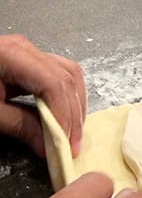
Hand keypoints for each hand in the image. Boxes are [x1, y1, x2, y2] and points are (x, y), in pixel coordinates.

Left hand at [0, 34, 86, 156]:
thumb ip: (19, 126)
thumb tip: (48, 148)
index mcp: (11, 55)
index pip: (53, 84)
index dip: (65, 116)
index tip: (66, 144)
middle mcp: (26, 49)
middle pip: (67, 78)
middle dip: (73, 115)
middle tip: (71, 145)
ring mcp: (30, 53)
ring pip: (70, 75)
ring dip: (75, 106)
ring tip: (70, 133)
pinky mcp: (31, 62)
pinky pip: (61, 76)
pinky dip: (67, 98)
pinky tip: (65, 117)